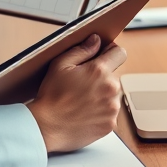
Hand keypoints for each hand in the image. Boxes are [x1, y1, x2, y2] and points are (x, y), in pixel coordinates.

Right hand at [26, 34, 126, 152]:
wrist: (47, 127)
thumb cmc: (51, 96)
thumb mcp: (60, 65)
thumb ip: (82, 50)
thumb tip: (96, 40)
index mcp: (100, 71)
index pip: (119, 53)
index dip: (110, 52)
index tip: (101, 57)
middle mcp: (111, 88)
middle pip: (114, 75)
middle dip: (101, 77)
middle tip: (81, 84)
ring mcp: (112, 108)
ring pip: (113, 95)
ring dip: (102, 95)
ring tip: (82, 101)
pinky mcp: (110, 124)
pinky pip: (110, 113)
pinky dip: (100, 112)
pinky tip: (84, 113)